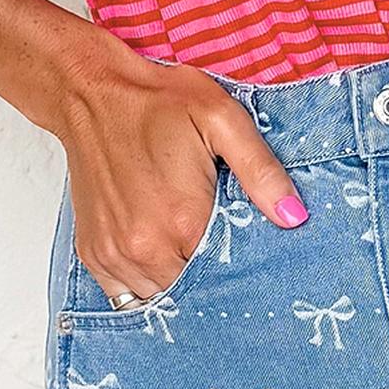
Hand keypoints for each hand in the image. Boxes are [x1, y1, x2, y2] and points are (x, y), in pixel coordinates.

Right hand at [52, 32, 308, 302]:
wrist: (93, 92)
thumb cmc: (157, 100)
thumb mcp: (221, 118)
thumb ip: (260, 169)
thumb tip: (295, 216)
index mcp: (183, 221)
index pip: (225, 275)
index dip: (241, 267)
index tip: (247, 252)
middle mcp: (144, 247)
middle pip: (192, 290)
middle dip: (209, 275)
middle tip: (217, 243)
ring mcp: (114, 253)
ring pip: (157, 296)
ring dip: (176, 280)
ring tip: (187, 245)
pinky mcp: (93, 251)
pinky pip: (124, 292)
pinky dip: (143, 281)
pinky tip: (157, 251)